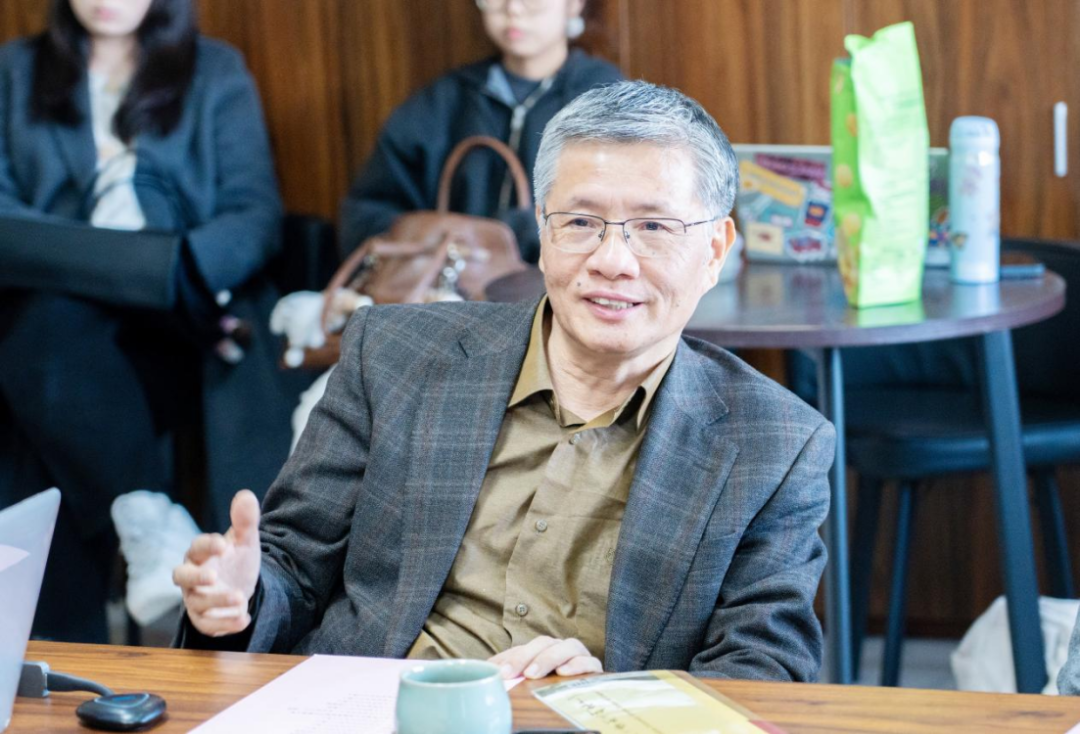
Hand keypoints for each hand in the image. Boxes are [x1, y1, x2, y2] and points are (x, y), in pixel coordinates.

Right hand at [172, 490, 261, 636]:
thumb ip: (245, 521)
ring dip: (218, 602)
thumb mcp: (244, 541)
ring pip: (198, 603)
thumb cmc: (234, 559)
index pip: (196, 547)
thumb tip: (246, 495)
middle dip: (195, 577)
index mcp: (199, 554)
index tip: (224, 544)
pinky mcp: (204, 620)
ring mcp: (196, 599)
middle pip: (181, 577)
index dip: (207, 545)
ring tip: (240, 598)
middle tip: (213, 576)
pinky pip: (209, 625)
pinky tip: (244, 619)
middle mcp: (192, 577)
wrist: (239, 586)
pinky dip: (225, 624)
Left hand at [488, 636, 602, 679]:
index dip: (510, 658)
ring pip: (566, 647)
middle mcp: (560, 648)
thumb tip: (486, 672)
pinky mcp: (594, 667)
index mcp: (542, 651)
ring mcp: (578, 655)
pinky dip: (577, 665)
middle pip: (543, 644)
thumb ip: (511, 677)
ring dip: (547, 659)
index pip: (524, 648)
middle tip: (511, 673)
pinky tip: (564, 673)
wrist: (584, 704)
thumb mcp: (528, 685)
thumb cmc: (551, 690)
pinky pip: (589, 661)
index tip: (498, 672)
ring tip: (532, 674)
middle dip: (525, 657)